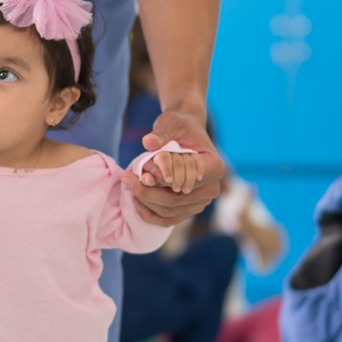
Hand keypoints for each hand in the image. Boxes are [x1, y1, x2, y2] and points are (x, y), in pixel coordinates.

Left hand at [123, 108, 224, 226]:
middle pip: (176, 200)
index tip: (144, 174)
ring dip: (146, 202)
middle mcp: (212, 188)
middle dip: (149, 192)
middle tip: (127, 178)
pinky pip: (168, 219)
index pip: (186, 181)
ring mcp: (202, 201)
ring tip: (129, 184)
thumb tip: (148, 143)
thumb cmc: (179, 125)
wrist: (184, 132)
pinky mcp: (189, 209)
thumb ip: (161, 132)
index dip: (164, 180)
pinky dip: (150, 213)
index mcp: (214, 167)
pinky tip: (135, 200)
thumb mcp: (171, 122)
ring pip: (169, 211)